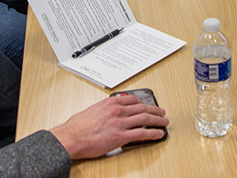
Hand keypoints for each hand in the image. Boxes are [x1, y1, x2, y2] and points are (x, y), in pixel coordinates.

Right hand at [49, 94, 167, 159]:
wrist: (72, 137)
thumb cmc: (77, 126)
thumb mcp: (92, 110)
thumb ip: (103, 110)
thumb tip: (108, 113)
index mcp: (110, 103)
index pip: (132, 99)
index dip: (142, 102)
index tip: (146, 105)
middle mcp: (117, 111)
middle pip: (142, 108)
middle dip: (154, 110)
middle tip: (162, 112)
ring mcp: (120, 123)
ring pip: (145, 119)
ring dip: (158, 120)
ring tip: (164, 122)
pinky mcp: (121, 137)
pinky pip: (142, 134)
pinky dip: (153, 133)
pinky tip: (159, 134)